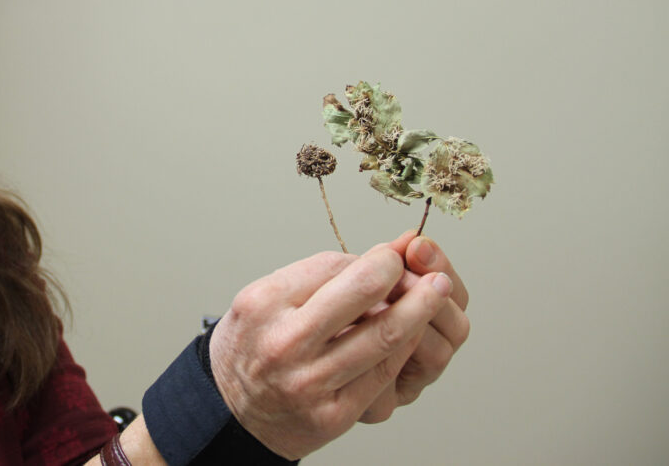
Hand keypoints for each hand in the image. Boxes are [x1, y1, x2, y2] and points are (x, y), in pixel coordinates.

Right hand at [208, 240, 453, 459]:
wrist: (230, 412)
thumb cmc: (252, 344)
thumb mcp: (264, 298)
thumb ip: (316, 276)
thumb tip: (385, 253)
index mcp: (265, 302)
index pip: (334, 265)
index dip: (370, 258)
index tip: (389, 257)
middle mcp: (285, 341)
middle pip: (363, 291)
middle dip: (403, 273)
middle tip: (426, 266)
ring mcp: (309, 382)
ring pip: (383, 335)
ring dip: (420, 309)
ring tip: (439, 291)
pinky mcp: (332, 414)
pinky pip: (382, 374)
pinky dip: (404, 348)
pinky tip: (415, 334)